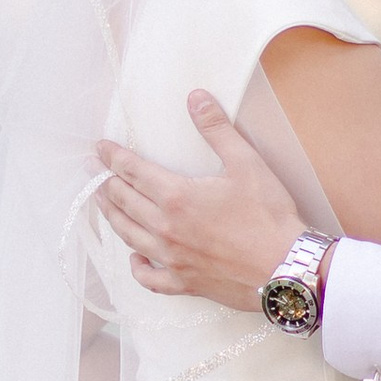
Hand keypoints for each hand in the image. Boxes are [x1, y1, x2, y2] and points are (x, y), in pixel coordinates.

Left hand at [96, 95, 302, 306]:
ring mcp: (171, 258)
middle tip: (94, 171)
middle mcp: (165, 228)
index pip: (132, 171)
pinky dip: (136, 267)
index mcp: (176, 196)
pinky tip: (134, 257)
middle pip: (123, 202)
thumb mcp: (245, 163)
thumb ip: (216, 129)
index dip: (113, 157)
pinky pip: (148, 278)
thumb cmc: (269, 216)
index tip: (100, 148)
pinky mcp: (183, 283)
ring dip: (112, 216)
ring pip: (128, 235)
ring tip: (103, 203)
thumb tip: (196, 98)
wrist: (286, 267)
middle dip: (105, 182)